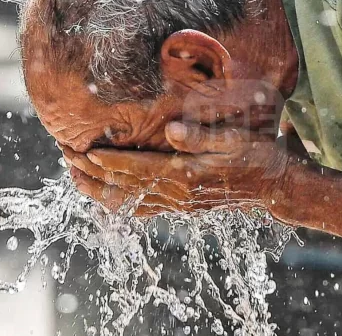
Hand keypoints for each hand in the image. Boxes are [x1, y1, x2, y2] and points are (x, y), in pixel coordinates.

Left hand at [62, 122, 290, 216]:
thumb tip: (174, 131)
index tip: (82, 150)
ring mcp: (178, 204)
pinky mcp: (181, 207)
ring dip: (99, 190)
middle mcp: (178, 195)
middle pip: (125, 186)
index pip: (137, 169)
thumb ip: (204, 135)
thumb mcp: (236, 139)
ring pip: (129, 202)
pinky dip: (119, 205)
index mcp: (187, 175)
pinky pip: (143, 210)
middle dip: (93, 173)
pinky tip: (105, 198)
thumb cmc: (257, 156)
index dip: (108, 160)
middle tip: (66, 158)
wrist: (275, 186)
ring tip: (74, 177)